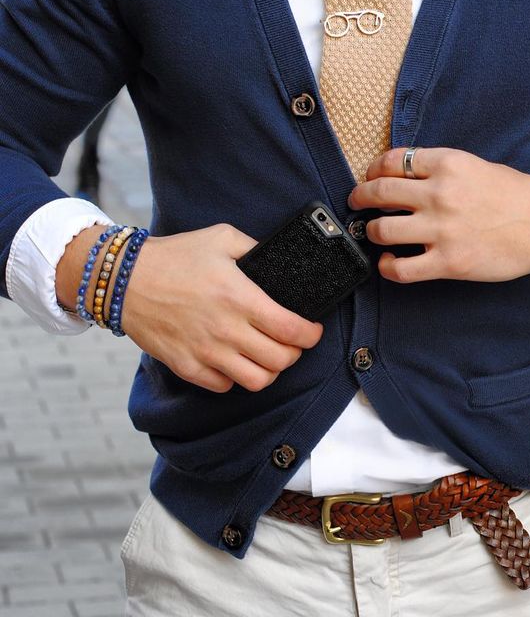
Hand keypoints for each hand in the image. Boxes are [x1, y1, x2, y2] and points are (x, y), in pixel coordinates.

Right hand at [118, 224, 323, 392]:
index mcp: (240, 298)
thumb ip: (255, 248)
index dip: (311, 335)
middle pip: (281, 360)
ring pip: (257, 381)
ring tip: (266, 355)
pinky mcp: (187, 367)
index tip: (312, 330)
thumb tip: (278, 260)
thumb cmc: (174, 257)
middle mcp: (227, 330)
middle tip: (291, 341)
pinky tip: (234, 360)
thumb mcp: (221, 238)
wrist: (123, 280)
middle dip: (295, 352)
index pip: (292, 330)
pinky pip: (225, 386)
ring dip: (269, 370)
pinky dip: (235, 378)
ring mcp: (206, 353)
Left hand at [347, 147, 529, 282]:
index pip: (391, 161)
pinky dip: (386, 266)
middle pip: (379, 192)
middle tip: (356, 202)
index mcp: (446, 164)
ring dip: (371, 231)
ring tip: (374, 232)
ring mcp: (441, 229)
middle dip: (359, 197)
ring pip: (381, 229)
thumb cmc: (513, 194)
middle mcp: (439, 194)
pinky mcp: (448, 262)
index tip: (369, 177)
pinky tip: (387, 263)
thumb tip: (401, 176)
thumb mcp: (474, 165)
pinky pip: (401, 268)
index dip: (372, 170)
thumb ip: (437, 169)